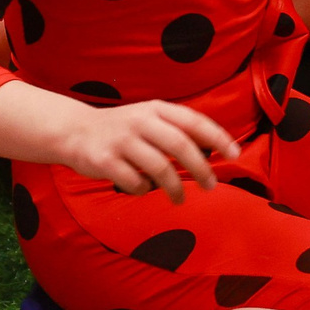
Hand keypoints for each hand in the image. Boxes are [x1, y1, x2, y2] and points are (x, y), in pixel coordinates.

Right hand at [60, 98, 238, 202]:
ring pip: (159, 168)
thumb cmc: (122, 129)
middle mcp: (140, 121)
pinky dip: (144, 190)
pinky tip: (143, 189)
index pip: (193, 121)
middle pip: (180, 145)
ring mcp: (121, 141)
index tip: (235, 154)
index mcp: (155, 109)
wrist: (74, 131)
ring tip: (180, 199)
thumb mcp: (148, 118)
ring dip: (175, 187)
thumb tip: (213, 150)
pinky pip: (135, 182)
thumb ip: (176, 130)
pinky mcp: (105, 161)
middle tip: (211, 185)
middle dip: (200, 168)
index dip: (217, 137)